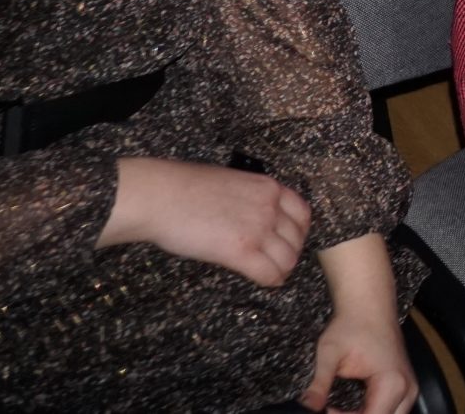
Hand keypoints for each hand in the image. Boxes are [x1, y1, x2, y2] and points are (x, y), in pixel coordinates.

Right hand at [100, 155, 310, 286]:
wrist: (162, 196)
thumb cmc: (184, 188)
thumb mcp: (231, 183)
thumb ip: (250, 198)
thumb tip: (250, 214)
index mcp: (268, 187)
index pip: (302, 213)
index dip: (298, 232)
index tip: (289, 241)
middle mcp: (270, 207)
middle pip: (298, 238)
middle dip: (290, 252)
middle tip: (277, 261)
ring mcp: (259, 229)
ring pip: (288, 259)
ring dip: (281, 269)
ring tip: (270, 273)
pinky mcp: (242, 251)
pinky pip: (269, 273)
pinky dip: (270, 280)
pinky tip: (264, 281)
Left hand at [301, 290, 415, 413]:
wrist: (369, 305)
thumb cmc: (352, 324)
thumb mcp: (329, 354)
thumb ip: (318, 385)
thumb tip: (307, 407)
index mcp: (392, 383)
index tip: (326, 410)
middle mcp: (407, 388)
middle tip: (332, 410)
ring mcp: (409, 388)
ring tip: (339, 409)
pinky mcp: (405, 386)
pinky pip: (390, 411)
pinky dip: (370, 413)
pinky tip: (352, 407)